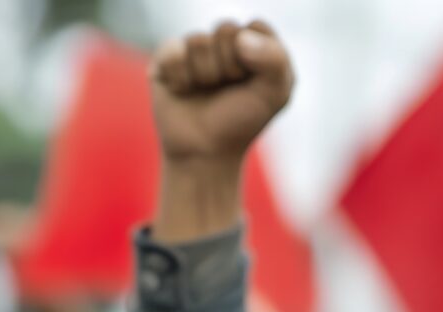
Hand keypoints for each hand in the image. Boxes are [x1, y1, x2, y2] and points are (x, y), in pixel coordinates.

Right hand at [151, 20, 292, 165]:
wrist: (205, 153)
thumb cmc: (241, 122)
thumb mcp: (275, 94)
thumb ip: (276, 59)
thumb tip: (240, 39)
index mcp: (252, 43)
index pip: (255, 27)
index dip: (256, 57)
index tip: (252, 83)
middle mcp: (221, 42)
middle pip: (226, 29)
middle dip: (230, 66)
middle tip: (226, 89)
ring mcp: (193, 50)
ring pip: (198, 41)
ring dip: (205, 75)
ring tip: (205, 92)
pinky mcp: (166, 59)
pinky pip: (173, 52)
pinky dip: (181, 79)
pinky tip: (183, 91)